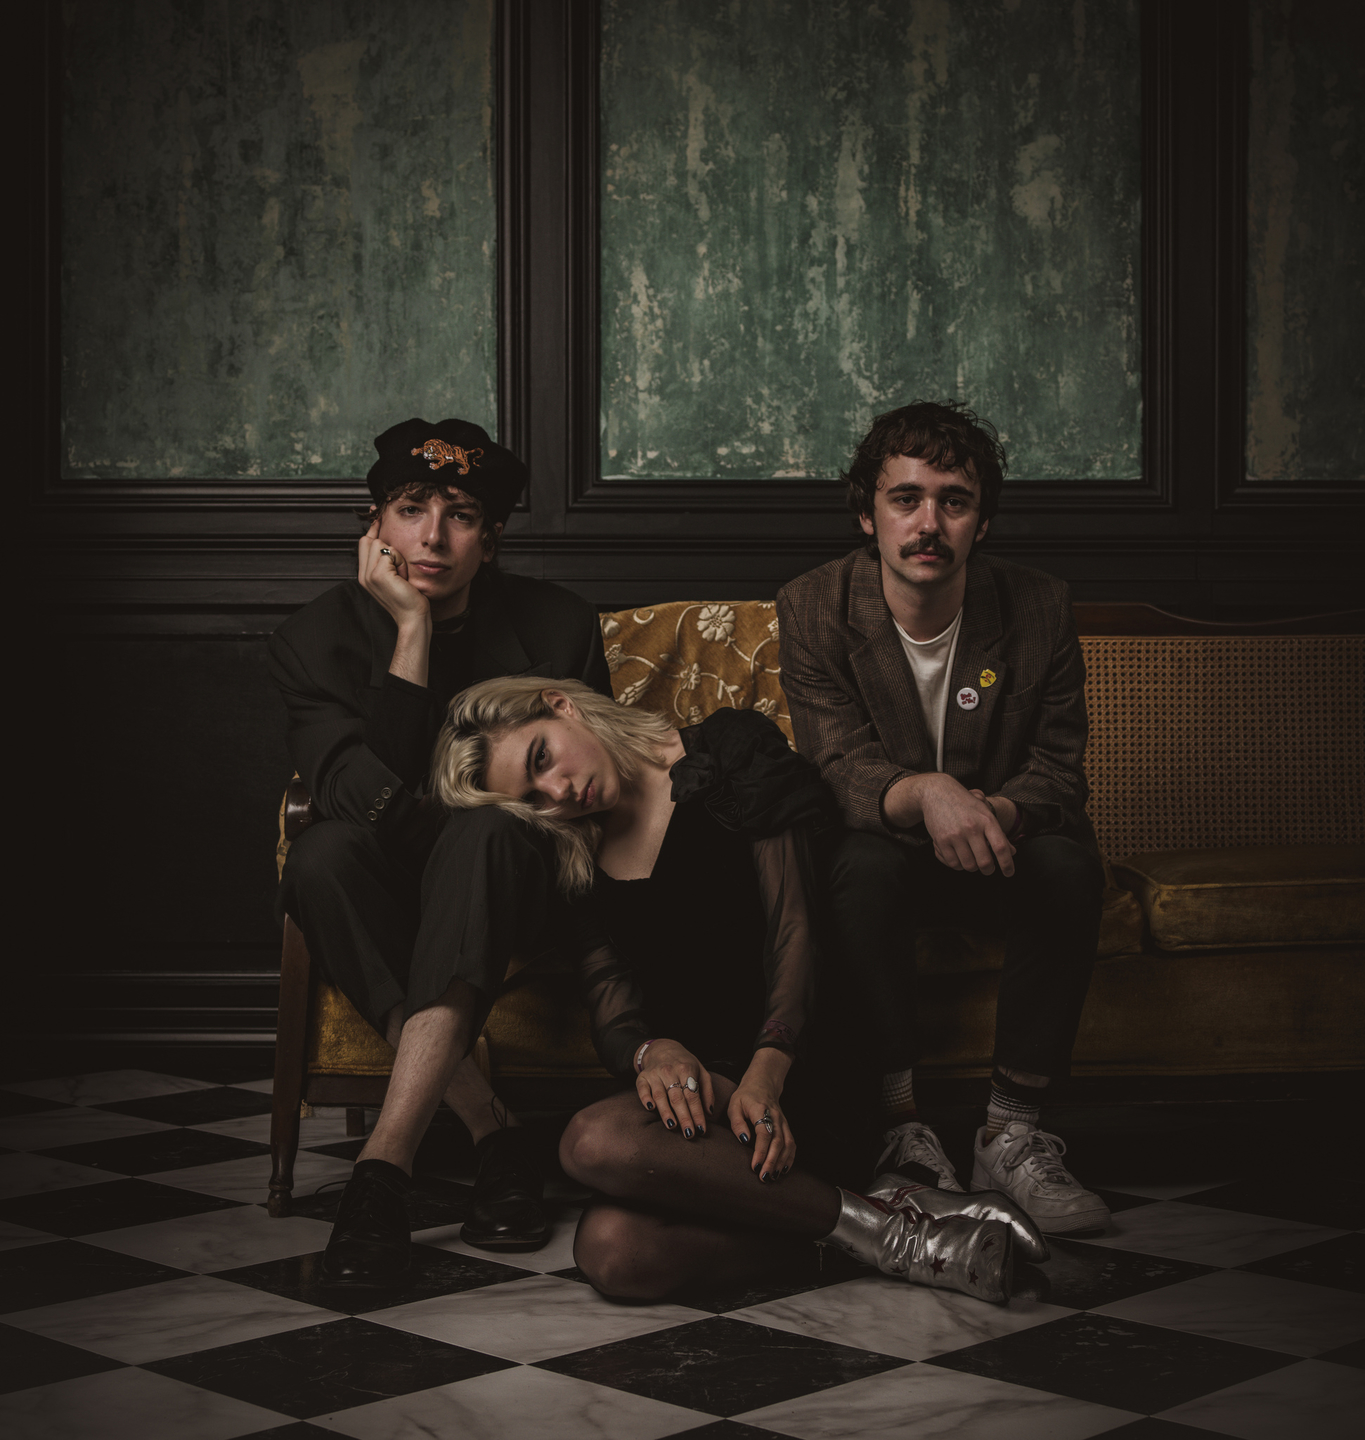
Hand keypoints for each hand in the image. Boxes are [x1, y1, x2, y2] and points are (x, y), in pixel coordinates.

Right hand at [358, 512, 429, 629]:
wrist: (413, 617)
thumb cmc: (409, 598)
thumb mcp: (395, 575)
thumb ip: (386, 559)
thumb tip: (386, 539)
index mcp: (365, 575)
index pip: (364, 542)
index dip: (373, 528)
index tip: (376, 512)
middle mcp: (363, 575)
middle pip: (369, 540)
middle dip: (388, 548)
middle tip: (399, 569)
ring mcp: (369, 575)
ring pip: (381, 544)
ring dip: (397, 557)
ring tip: (401, 575)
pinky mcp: (378, 574)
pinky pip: (390, 553)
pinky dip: (401, 563)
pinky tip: (403, 578)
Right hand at [636, 1039, 713, 1138]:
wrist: (662, 1048)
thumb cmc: (684, 1063)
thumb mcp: (701, 1071)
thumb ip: (707, 1091)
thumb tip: (709, 1112)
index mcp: (686, 1070)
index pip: (693, 1096)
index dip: (697, 1113)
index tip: (701, 1129)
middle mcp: (670, 1071)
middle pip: (677, 1098)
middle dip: (684, 1117)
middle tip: (689, 1134)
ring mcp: (655, 1074)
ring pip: (660, 1096)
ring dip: (666, 1112)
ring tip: (672, 1126)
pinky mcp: (642, 1077)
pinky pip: (643, 1089)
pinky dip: (646, 1098)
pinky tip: (650, 1108)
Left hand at [728, 1051, 794, 1180]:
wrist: (762, 1085)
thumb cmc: (745, 1098)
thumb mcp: (734, 1106)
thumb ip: (737, 1123)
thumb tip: (744, 1141)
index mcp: (761, 1109)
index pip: (764, 1133)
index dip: (760, 1151)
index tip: (755, 1166)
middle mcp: (775, 1116)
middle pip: (778, 1141)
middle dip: (771, 1161)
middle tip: (763, 1177)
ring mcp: (783, 1122)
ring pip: (788, 1144)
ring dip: (781, 1162)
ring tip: (772, 1177)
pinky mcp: (786, 1127)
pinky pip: (792, 1144)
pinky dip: (789, 1158)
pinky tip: (782, 1170)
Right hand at [920, 773, 1015, 876]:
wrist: (937, 792)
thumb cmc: (964, 803)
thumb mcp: (984, 813)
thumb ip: (999, 834)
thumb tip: (1012, 852)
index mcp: (986, 820)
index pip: (1000, 847)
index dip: (1007, 864)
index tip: (1009, 873)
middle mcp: (972, 828)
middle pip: (985, 862)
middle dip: (988, 870)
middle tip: (987, 868)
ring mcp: (955, 834)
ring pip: (969, 866)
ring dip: (971, 866)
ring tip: (970, 857)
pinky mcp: (941, 840)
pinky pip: (953, 863)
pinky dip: (957, 864)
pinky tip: (958, 855)